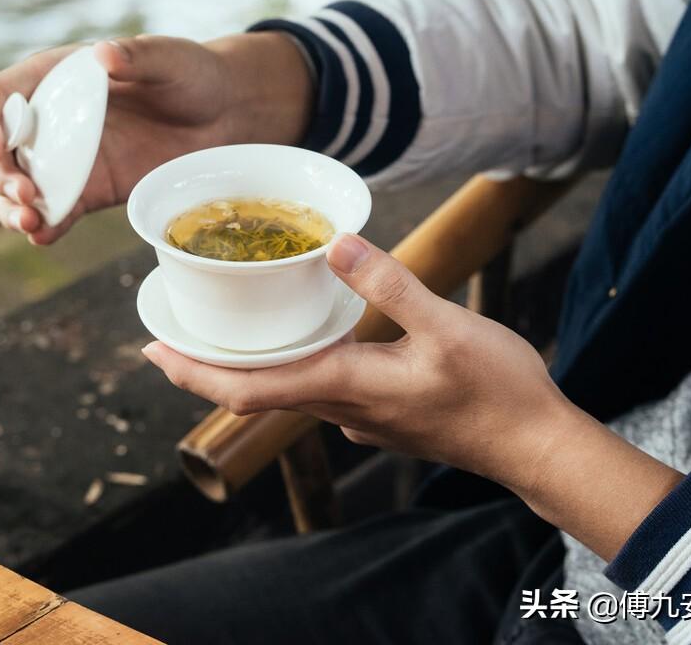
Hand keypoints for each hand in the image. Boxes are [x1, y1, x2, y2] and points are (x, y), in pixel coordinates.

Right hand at [0, 33, 312, 244]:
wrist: (224, 117)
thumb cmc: (193, 75)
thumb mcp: (170, 58)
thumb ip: (137, 56)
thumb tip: (103, 55)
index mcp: (54, 79)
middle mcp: (50, 122)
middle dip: (0, 176)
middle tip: (24, 195)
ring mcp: (66, 161)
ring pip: (18, 189)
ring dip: (13, 209)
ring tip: (29, 223)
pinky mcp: (88, 193)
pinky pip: (55, 213)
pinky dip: (45, 227)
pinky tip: (43, 236)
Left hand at [143, 233, 566, 490]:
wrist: (537, 446)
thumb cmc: (498, 391)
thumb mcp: (446, 326)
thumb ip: (390, 284)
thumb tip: (336, 244)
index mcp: (349, 387)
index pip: (248, 390)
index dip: (194, 374)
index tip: (152, 352)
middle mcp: (345, 410)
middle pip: (257, 393)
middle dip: (208, 367)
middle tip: (171, 334)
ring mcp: (364, 419)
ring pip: (290, 392)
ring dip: (250, 367)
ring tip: (229, 327)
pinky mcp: (383, 417)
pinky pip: (322, 391)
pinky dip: (295, 367)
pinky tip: (309, 338)